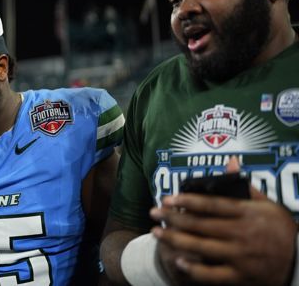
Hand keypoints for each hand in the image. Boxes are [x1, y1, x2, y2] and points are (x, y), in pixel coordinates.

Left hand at [150, 189, 296, 285]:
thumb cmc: (281, 230)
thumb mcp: (268, 205)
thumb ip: (244, 186)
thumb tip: (230, 161)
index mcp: (247, 214)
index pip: (211, 205)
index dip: (186, 201)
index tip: (167, 198)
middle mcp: (242, 234)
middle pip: (200, 224)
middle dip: (172, 217)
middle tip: (153, 213)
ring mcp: (241, 257)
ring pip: (201, 247)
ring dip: (175, 239)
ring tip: (156, 232)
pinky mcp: (241, 277)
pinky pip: (213, 274)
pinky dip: (194, 268)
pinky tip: (178, 260)